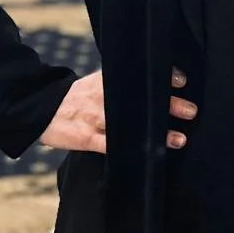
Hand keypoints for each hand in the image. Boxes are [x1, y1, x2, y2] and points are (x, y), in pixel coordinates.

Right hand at [40, 68, 196, 155]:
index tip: (181, 82)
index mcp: (108, 81)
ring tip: (180, 139)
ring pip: (133, 126)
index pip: (140, 76)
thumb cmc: (75, 96)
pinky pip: (112, 146)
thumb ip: (120, 82)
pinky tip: (150, 156)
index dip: (162, 78)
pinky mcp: (88, 138)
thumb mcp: (97, 82)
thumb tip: (152, 82)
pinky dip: (132, 150)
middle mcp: (105, 98)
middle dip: (169, 106)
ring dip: (158, 133)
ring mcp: (97, 119)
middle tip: (191, 111)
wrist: (42, 110)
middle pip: (142, 100)